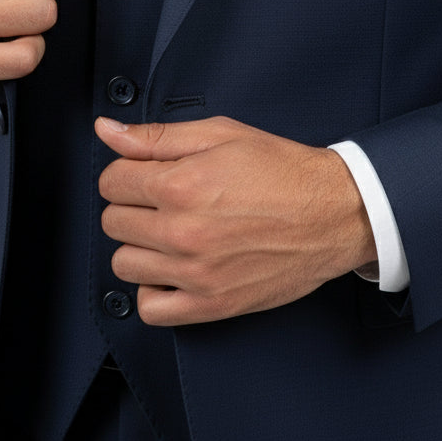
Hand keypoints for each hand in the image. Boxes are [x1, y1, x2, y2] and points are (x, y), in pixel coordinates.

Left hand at [95, 115, 376, 325]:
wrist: (334, 212)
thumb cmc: (282, 170)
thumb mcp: (221, 134)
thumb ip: (157, 136)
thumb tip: (107, 130)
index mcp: (182, 184)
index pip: (111, 182)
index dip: (128, 172)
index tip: (148, 174)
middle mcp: (183, 231)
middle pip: (113, 222)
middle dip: (134, 206)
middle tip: (166, 200)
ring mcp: (196, 273)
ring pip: (124, 265)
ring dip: (141, 247)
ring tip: (172, 232)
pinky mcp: (212, 304)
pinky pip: (150, 310)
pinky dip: (155, 291)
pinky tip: (175, 269)